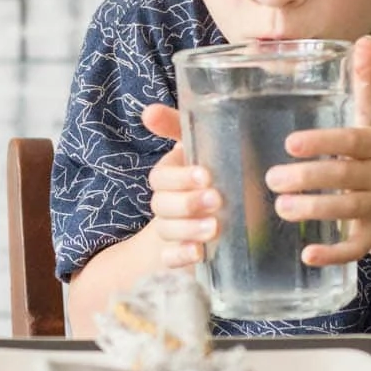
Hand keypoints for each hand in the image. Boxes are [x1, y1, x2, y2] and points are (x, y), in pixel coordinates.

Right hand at [140, 103, 220, 268]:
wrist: (223, 224)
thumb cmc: (217, 176)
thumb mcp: (204, 146)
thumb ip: (176, 126)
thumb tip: (147, 112)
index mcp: (172, 175)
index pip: (161, 176)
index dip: (180, 177)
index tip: (206, 175)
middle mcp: (168, 202)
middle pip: (161, 203)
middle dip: (187, 202)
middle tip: (216, 200)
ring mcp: (171, 230)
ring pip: (166, 230)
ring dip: (187, 229)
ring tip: (214, 228)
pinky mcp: (178, 255)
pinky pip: (169, 259)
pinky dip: (180, 256)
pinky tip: (198, 253)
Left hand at [264, 34, 370, 265]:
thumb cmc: (361, 154)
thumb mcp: (360, 119)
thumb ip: (358, 84)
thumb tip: (363, 39)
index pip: (352, 140)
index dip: (324, 142)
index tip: (289, 143)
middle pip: (346, 177)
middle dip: (309, 179)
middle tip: (271, 180)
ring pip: (349, 211)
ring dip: (315, 211)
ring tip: (281, 209)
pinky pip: (356, 248)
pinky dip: (333, 253)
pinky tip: (306, 255)